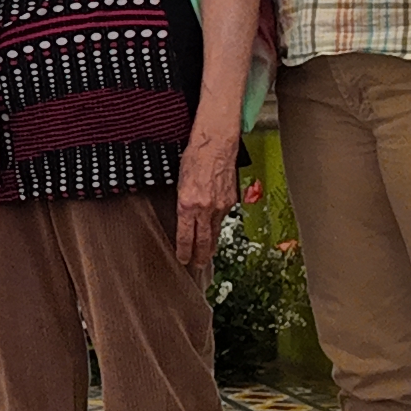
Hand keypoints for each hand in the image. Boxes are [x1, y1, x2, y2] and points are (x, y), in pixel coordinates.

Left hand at [174, 134, 239, 268]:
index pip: (186, 236)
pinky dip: (217, 225)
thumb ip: (182, 202)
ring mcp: (220, 205)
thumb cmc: (195, 158)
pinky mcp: (230, 200)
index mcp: (188, 204)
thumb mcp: (179, 182)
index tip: (183, 259)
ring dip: (211, 244)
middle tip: (198, 266)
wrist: (216, 145)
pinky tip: (215, 229)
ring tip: (207, 254)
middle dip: (200, 256)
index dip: (184, 251)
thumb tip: (183, 217)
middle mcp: (205, 208)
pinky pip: (222, 218)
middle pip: (203, 240)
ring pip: (215, 231)